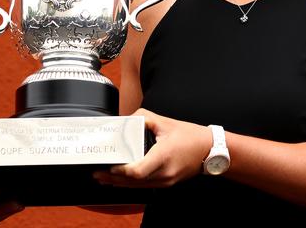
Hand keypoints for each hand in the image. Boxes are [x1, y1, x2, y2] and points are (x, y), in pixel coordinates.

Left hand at [93, 109, 211, 187]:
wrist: (209, 150)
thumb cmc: (190, 136)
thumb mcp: (165, 122)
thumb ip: (143, 118)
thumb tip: (125, 120)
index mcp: (163, 156)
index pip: (137, 171)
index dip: (120, 171)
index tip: (109, 166)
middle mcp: (164, 173)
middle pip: (133, 182)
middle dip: (112, 178)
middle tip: (96, 173)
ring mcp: (166, 181)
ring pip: (137, 187)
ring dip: (118, 183)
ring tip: (103, 178)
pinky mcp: (166, 183)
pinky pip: (144, 187)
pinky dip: (130, 184)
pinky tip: (120, 180)